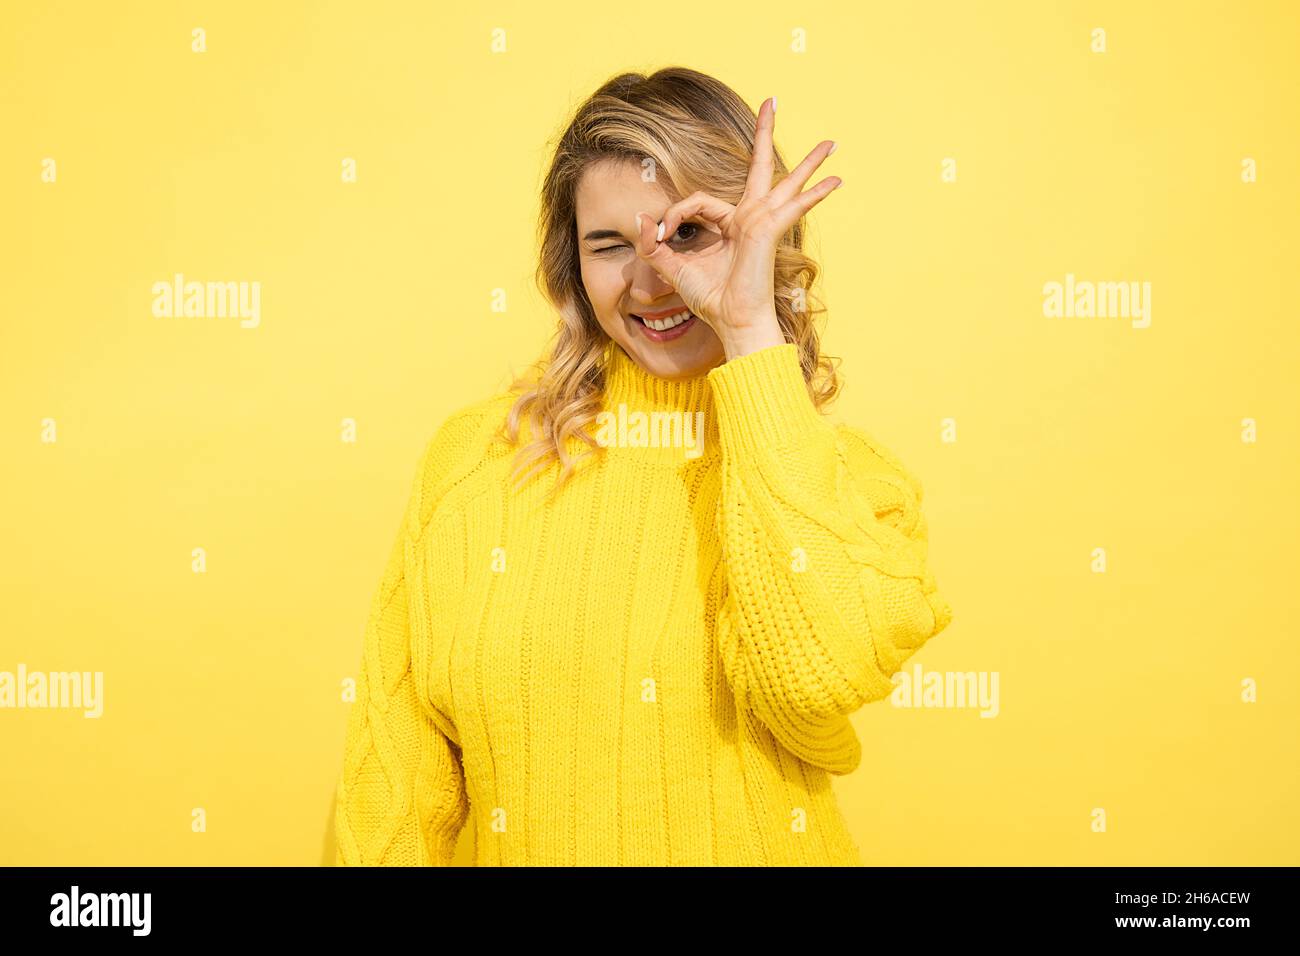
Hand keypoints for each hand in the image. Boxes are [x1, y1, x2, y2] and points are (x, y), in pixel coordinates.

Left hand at [632, 96, 841, 358]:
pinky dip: (812, 194)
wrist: (733, 323)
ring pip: (785, 180)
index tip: (660, 233)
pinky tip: (835, 182)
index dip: (674, 213)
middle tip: (773, 101)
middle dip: (764, 134)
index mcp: (728, 225)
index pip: (699, 200)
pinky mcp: (769, 230)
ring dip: (809, 161)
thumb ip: (654, 244)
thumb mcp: (672, 268)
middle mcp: (749, 218)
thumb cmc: (710, 300)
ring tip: (832, 142)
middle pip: (759, 168)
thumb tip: (644, 219)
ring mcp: (763, 222)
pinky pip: (790, 205)